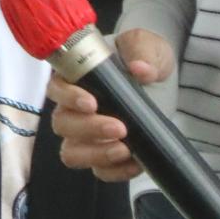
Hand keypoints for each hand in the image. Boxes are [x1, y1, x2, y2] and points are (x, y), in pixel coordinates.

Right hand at [51, 28, 173, 180]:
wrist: (163, 83)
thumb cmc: (143, 57)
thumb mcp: (146, 46)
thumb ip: (142, 51)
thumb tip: (141, 69)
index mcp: (75, 79)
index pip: (56, 89)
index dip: (67, 98)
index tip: (91, 102)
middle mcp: (73, 109)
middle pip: (62, 124)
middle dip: (88, 129)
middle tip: (119, 127)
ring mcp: (88, 135)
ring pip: (72, 152)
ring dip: (95, 154)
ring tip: (124, 149)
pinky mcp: (107, 154)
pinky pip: (100, 172)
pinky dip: (116, 172)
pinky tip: (136, 164)